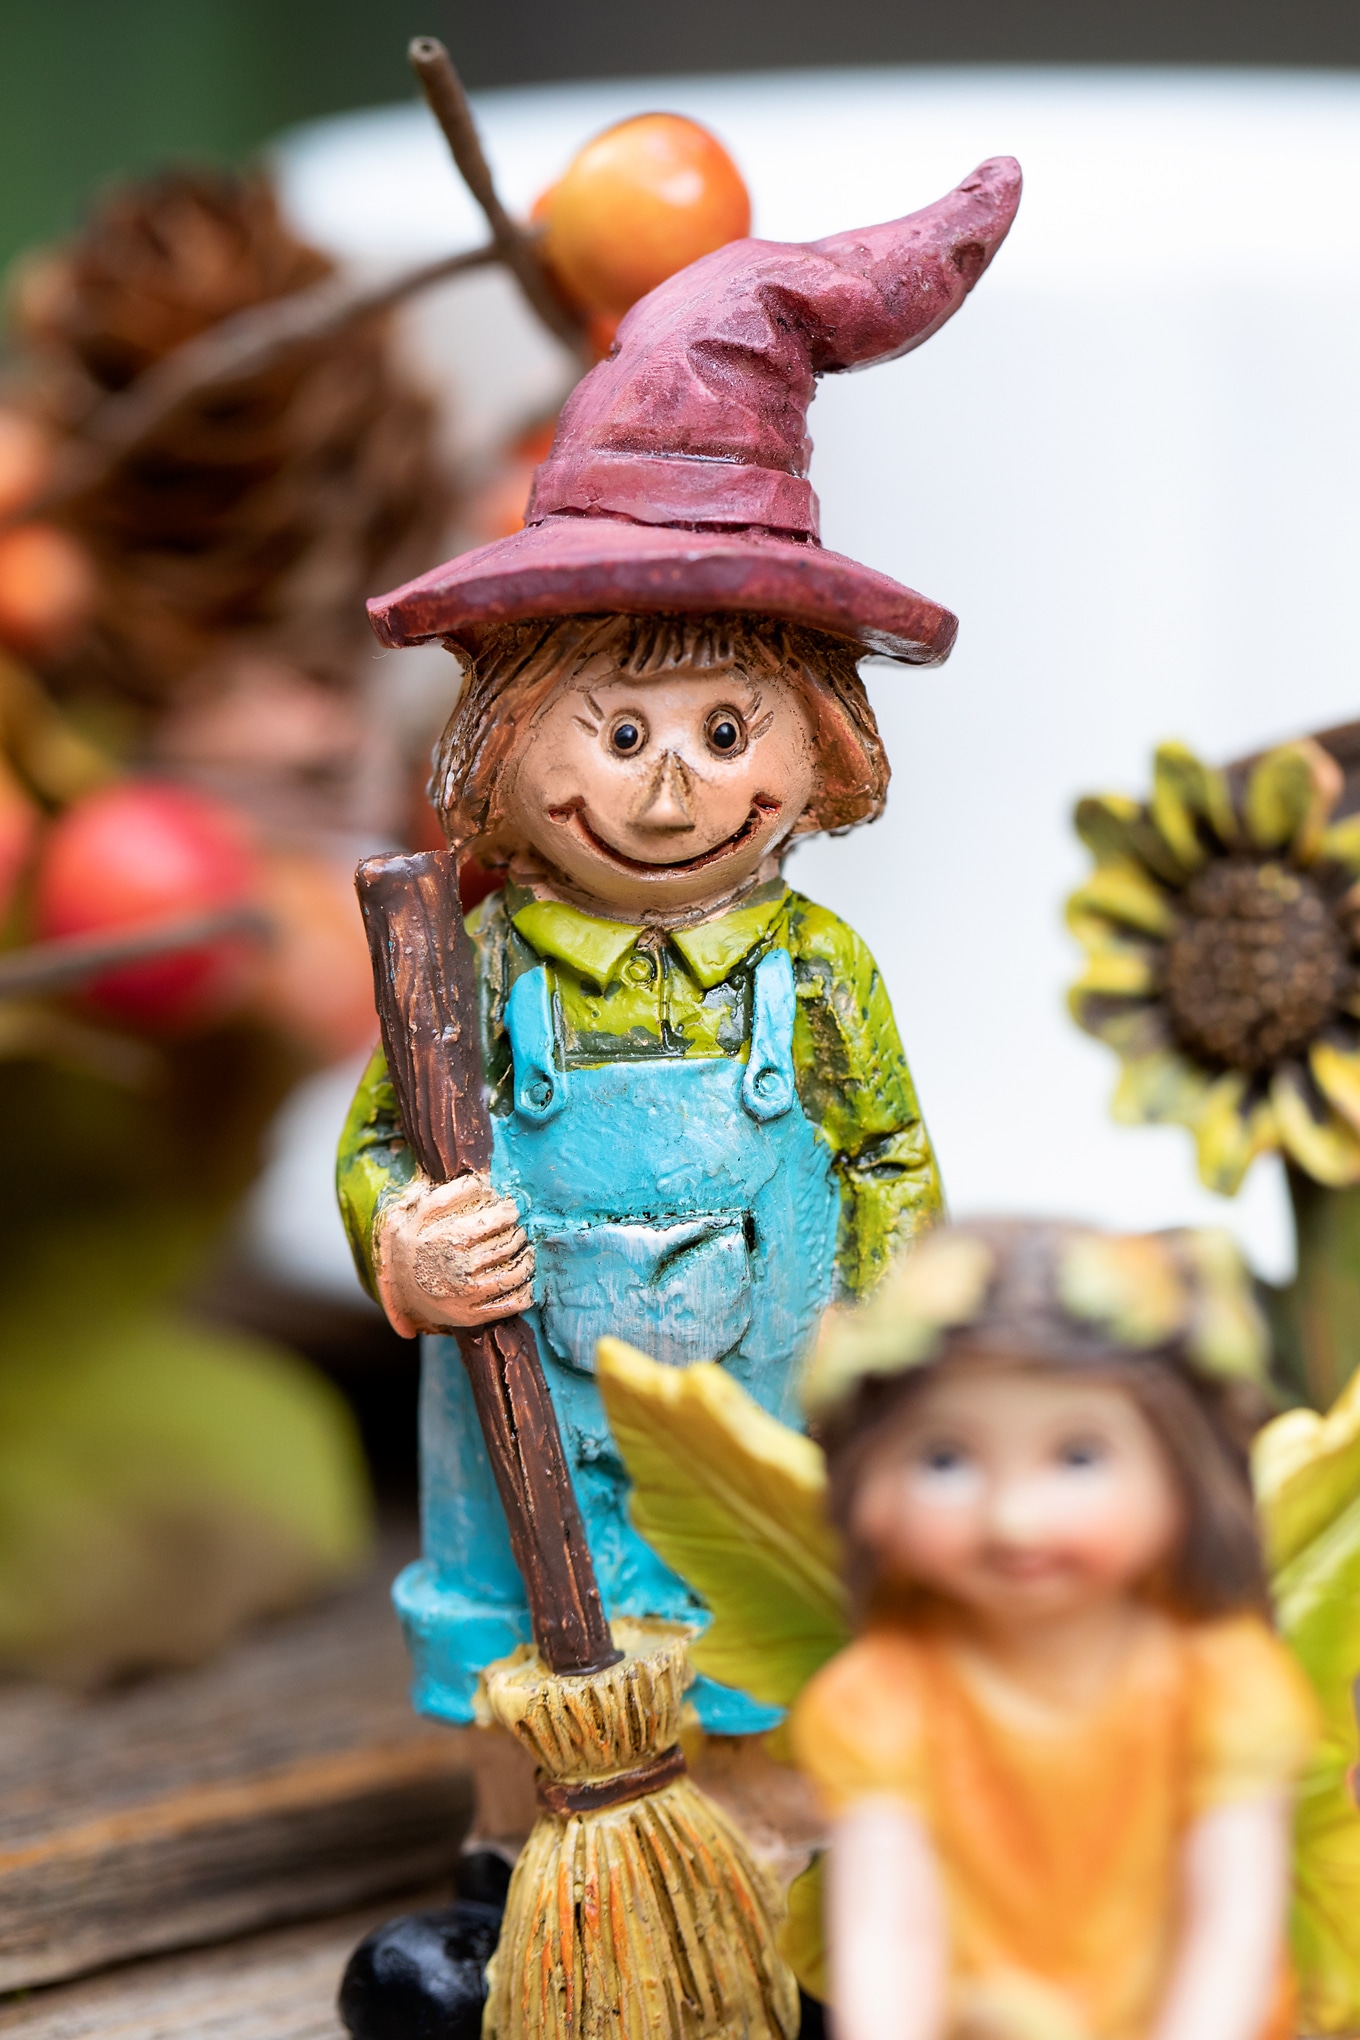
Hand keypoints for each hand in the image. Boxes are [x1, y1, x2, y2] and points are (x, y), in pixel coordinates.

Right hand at [374, 1170, 533, 1336]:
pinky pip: (509, 1305)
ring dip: (526, 1262)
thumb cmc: (412, 1245)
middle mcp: (460, 1269)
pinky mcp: (470, 1316)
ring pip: (513, 1275)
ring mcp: (466, 1297)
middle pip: (507, 1246)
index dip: (508, 1213)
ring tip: (526, 1254)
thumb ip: (448, 1194)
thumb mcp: (419, 1214)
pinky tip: (525, 1284)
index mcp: (449, 1240)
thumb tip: (480, 1183)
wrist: (397, 1288)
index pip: (495, 1221)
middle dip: (518, 1236)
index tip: (511, 1210)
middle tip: (519, 1232)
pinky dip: (525, 1294)